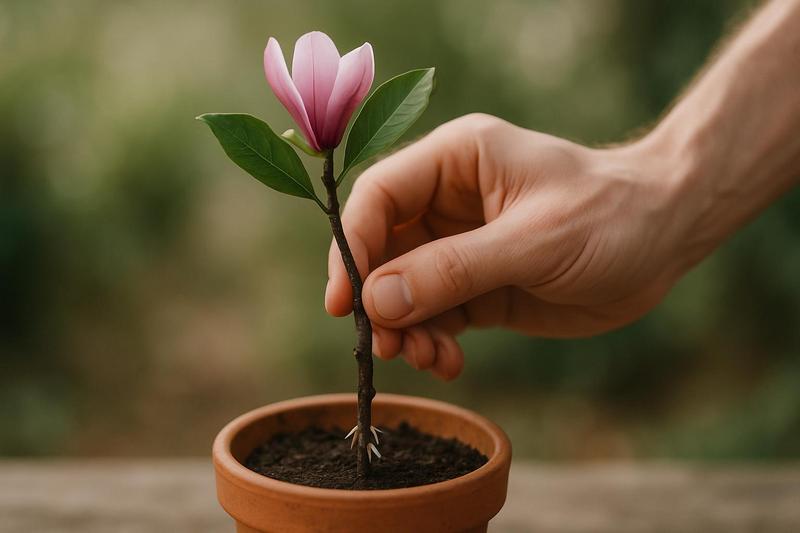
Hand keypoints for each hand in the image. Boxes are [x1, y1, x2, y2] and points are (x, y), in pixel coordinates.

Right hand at [326, 114, 684, 379]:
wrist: (664, 238)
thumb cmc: (611, 217)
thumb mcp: (534, 241)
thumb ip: (453, 270)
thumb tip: (377, 302)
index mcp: (455, 161)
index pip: (379, 196)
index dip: (353, 247)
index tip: (346, 303)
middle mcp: (446, 200)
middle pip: (380, 249)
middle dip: (377, 300)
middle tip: (388, 345)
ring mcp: (458, 245)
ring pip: (400, 290)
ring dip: (403, 329)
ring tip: (428, 358)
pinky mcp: (474, 285)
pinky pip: (431, 316)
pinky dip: (429, 342)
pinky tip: (448, 363)